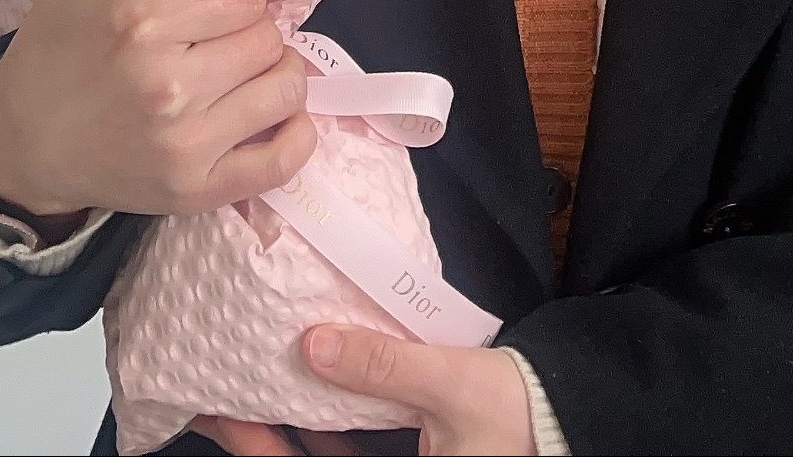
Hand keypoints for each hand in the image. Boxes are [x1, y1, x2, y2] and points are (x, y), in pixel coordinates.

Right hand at [0, 0, 317, 222]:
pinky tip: (266, 117)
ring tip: (242, 73)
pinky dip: (291, 136)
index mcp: (141, 23)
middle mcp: (169, 86)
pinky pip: (284, 160)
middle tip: (225, 37)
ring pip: (286, 90)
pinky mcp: (197, 192)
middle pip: (270, 39)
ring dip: (274, 78)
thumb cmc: (54, 51)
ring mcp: (186, 146)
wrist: (20, 148)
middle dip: (253, 32)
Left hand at [196, 328, 534, 455]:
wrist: (570, 420)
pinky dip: (327, 424)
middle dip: (262, 434)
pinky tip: (310, 383)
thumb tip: (315, 345)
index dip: (258, 449)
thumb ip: (384, 367)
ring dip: (289, 428)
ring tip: (252, 383)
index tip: (224, 411)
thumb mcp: (450, 387)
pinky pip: (352, 450)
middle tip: (222, 392)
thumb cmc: (521, 417)